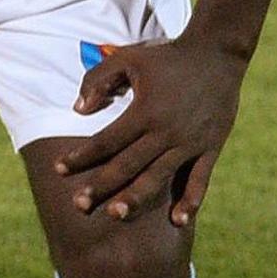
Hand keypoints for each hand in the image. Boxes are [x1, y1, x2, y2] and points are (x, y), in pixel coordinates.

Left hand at [53, 36, 247, 228]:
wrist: (217, 56)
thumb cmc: (166, 58)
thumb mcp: (125, 59)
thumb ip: (97, 81)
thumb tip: (77, 110)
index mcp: (144, 111)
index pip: (106, 141)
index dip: (81, 156)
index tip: (59, 169)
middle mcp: (167, 132)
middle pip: (129, 165)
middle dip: (102, 186)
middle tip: (79, 205)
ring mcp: (191, 143)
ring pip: (160, 177)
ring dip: (138, 198)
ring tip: (116, 215)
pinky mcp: (211, 148)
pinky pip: (200, 180)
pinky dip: (190, 202)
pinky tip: (177, 222)